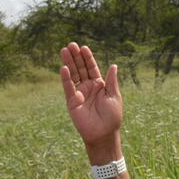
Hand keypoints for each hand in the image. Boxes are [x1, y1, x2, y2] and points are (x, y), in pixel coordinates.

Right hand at [60, 43, 123, 158]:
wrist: (104, 134)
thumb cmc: (112, 117)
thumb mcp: (114, 96)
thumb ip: (111, 81)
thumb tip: (113, 65)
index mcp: (99, 85)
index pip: (91, 68)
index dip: (87, 58)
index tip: (84, 47)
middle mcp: (88, 87)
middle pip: (80, 68)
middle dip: (76, 57)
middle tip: (71, 44)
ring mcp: (79, 93)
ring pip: (73, 75)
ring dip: (69, 63)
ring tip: (64, 50)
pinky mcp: (72, 102)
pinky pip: (68, 88)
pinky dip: (66, 78)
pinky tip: (64, 68)